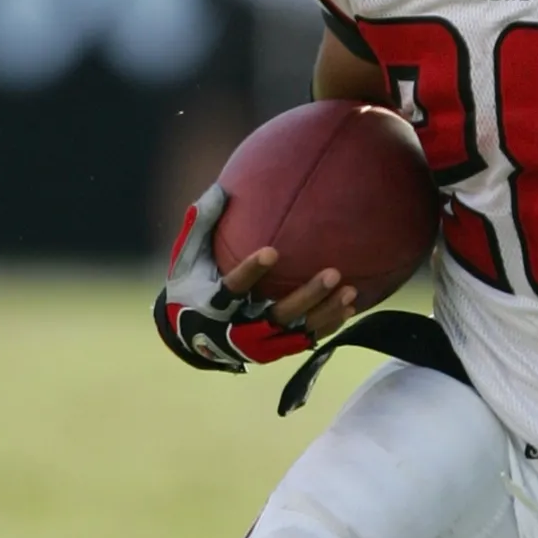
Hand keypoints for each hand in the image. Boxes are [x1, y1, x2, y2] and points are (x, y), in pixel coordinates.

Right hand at [152, 185, 359, 372]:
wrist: (190, 338)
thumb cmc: (190, 285)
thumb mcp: (187, 258)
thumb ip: (200, 226)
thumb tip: (220, 189)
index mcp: (214, 304)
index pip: (233, 288)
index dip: (252, 272)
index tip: (272, 251)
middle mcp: (239, 327)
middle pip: (277, 315)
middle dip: (306, 296)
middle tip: (333, 273)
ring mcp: (259, 341)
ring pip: (297, 329)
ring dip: (325, 311)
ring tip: (350, 291)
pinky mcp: (274, 348)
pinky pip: (305, 338)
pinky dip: (327, 324)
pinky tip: (350, 305)